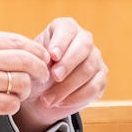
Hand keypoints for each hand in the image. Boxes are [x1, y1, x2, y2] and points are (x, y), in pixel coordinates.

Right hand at [0, 31, 49, 131]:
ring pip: (22, 82)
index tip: (44, 58)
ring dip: (24, 90)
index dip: (36, 50)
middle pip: (25, 59)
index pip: (17, 41)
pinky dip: (13, 105)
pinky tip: (3, 105)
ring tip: (15, 93)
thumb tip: (28, 49)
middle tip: (43, 76)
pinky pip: (13, 103)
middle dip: (40, 69)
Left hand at [13, 17, 106, 131]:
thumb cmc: (35, 71)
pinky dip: (76, 97)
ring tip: (48, 99)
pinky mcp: (100, 78)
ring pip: (88, 69)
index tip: (52, 56)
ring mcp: (95, 59)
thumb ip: (38, 57)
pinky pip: (94, 87)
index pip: (68, 29)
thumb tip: (49, 61)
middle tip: (54, 76)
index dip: (61, 42)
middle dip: (68, 63)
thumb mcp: (31, 62)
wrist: (40, 93)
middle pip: (84, 46)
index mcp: (65, 28)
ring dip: (67, 86)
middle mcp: (84, 40)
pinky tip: (60, 103)